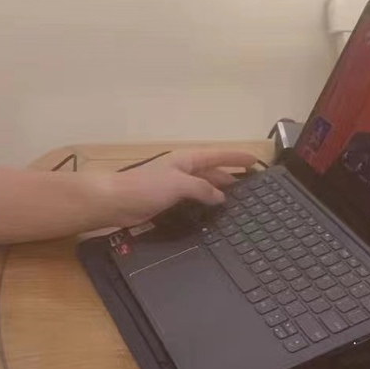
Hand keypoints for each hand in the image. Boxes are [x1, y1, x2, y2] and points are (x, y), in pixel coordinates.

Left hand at [105, 149, 258, 228]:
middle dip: (230, 176)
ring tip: (237, 202)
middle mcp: (183, 169)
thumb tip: (220, 196)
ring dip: (218, 191)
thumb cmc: (146, 187)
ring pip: (203, 186)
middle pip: (212, 171)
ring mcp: (174, 185)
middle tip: (250, 187)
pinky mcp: (167, 201)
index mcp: (186, 159)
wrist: (115, 202)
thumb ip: (202, 188)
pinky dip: (204, 203)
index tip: (255, 160)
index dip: (235, 157)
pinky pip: (193, 200)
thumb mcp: (179, 184)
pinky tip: (211, 214)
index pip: (217, 155)